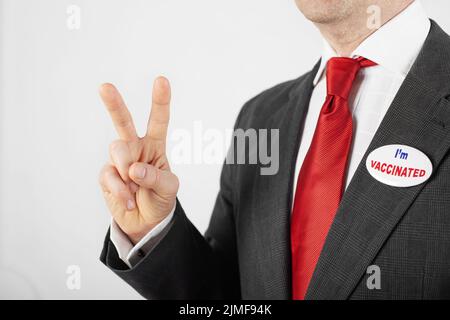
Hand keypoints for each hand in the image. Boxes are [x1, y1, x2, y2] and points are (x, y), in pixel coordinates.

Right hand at [98, 77, 178, 243]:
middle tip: (105, 87)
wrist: (145, 221)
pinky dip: (120, 189)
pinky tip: (128, 199)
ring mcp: (119, 161)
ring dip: (126, 167)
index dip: (160, 101)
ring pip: (117, 150)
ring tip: (134, 186)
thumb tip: (132, 169)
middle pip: (123, 121)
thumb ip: (155, 177)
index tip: (161, 80)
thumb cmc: (160, 198)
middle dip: (114, 104)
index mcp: (155, 145)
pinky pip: (109, 175)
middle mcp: (135, 148)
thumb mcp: (169, 188)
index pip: (158, 120)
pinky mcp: (107, 175)